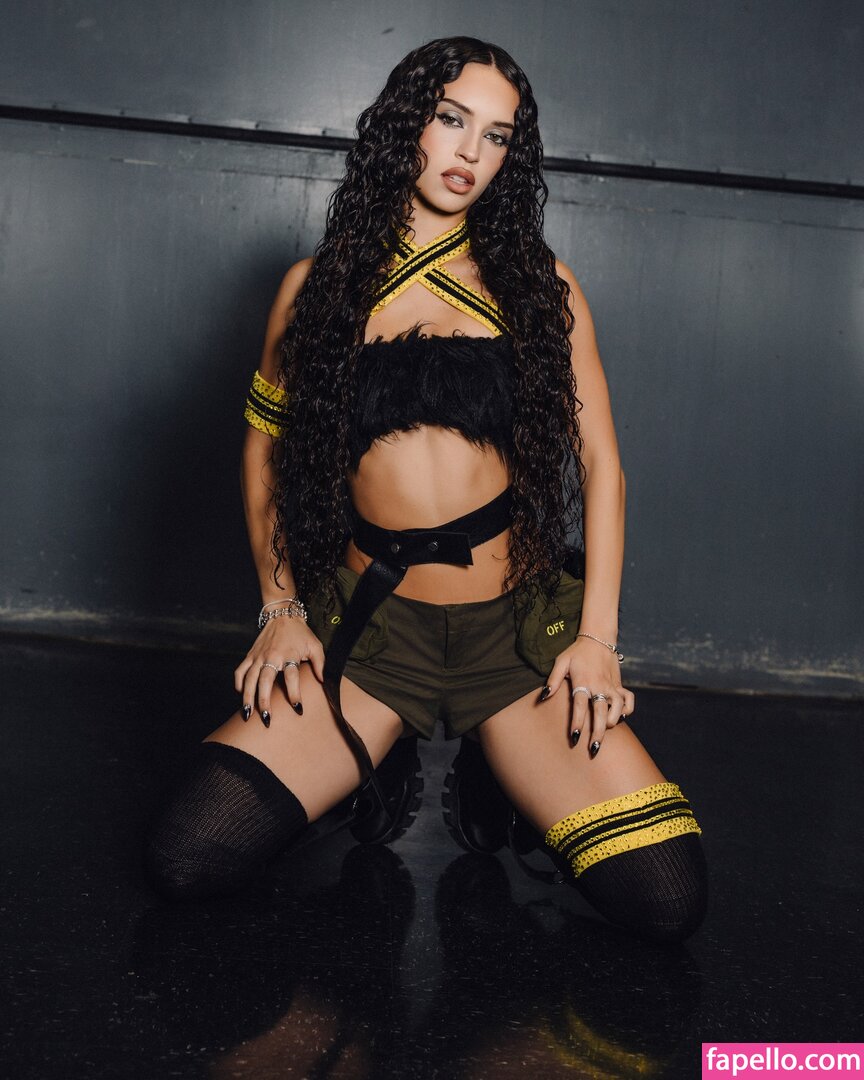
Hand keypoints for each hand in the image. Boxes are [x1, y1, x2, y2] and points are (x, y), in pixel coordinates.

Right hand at [234, 617, 324, 725]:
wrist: (282, 614)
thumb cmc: (300, 633)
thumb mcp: (315, 646)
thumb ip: (320, 664)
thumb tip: (324, 681)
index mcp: (288, 654)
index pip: (291, 676)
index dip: (294, 693)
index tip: (298, 708)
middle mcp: (271, 656)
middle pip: (265, 680)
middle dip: (264, 700)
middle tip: (266, 718)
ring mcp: (258, 656)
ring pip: (249, 679)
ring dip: (247, 697)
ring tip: (247, 714)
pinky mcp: (250, 655)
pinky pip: (240, 671)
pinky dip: (238, 684)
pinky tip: (240, 695)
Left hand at [540, 637, 634, 755]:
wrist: (598, 638)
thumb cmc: (576, 652)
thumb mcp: (561, 662)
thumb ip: (553, 680)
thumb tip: (543, 696)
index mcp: (583, 682)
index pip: (580, 706)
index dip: (578, 723)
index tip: (575, 738)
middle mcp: (599, 686)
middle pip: (600, 712)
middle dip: (598, 732)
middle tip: (594, 749)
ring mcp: (611, 686)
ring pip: (618, 708)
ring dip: (613, 721)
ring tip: (607, 731)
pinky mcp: (619, 684)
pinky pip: (628, 700)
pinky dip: (627, 710)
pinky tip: (621, 717)